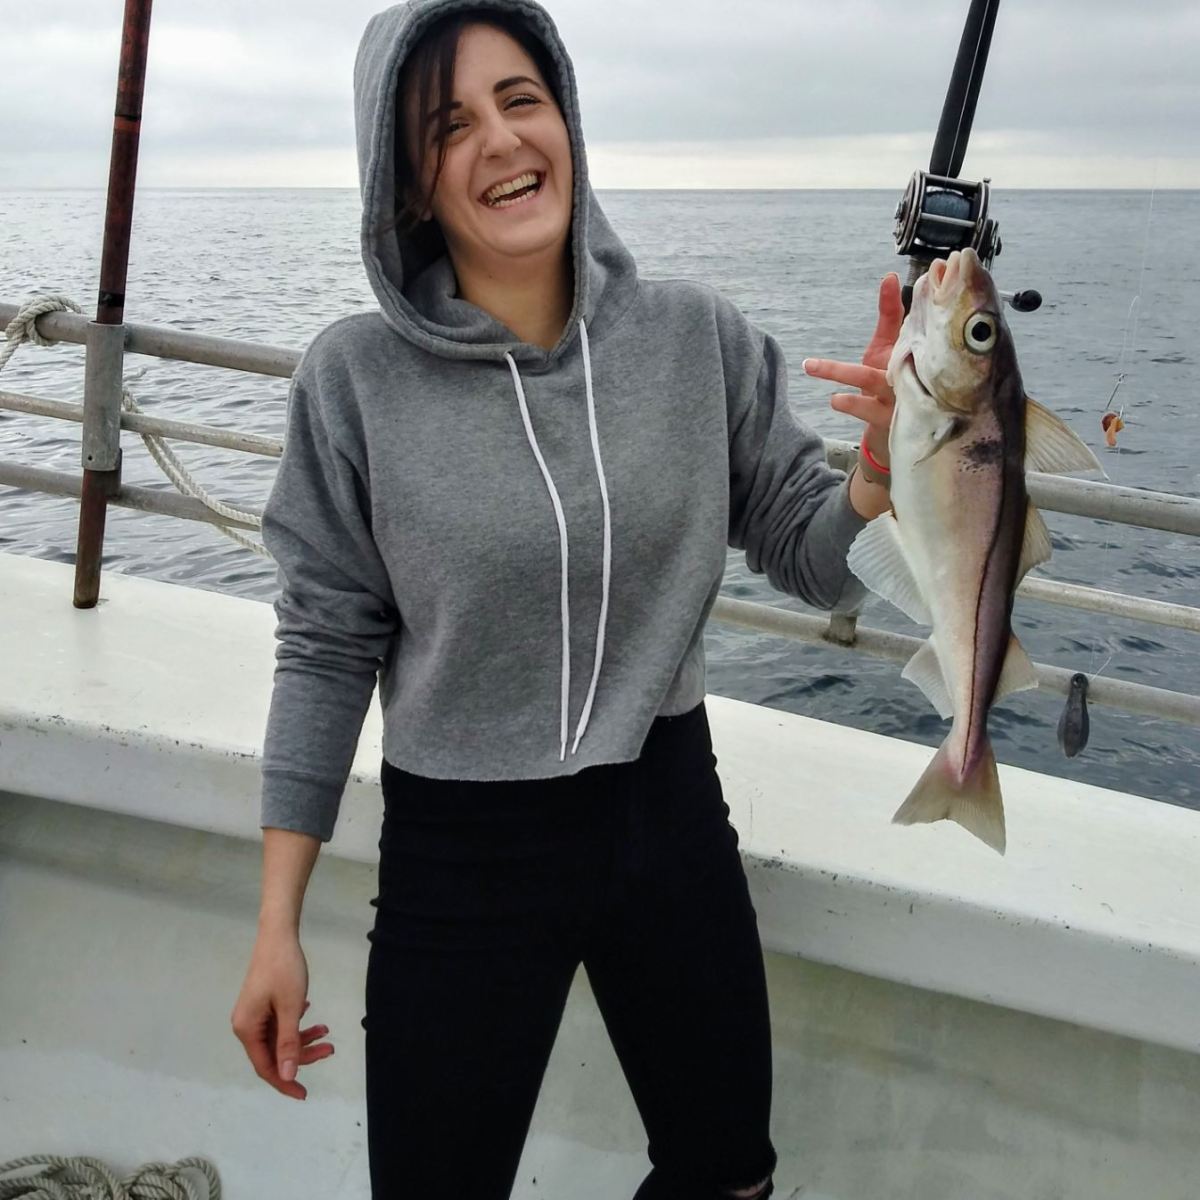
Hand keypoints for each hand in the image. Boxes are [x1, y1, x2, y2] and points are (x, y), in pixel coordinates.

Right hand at [231, 931, 332, 1100]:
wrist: (278, 935)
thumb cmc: (284, 970)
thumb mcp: (291, 1008)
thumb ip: (288, 1043)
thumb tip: (287, 1075)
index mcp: (247, 1029)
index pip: (265, 1067)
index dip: (285, 1082)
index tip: (305, 1093)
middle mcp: (246, 1025)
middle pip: (273, 1053)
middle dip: (302, 1055)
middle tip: (330, 1049)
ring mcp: (254, 1014)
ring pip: (279, 1038)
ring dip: (302, 1039)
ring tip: (327, 1032)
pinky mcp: (263, 1004)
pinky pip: (280, 1023)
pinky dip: (297, 1025)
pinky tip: (312, 1016)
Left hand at [802, 272, 903, 462]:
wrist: (903, 429)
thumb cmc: (893, 378)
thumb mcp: (889, 346)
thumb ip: (890, 314)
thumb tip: (890, 278)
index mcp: (910, 347)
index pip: (903, 321)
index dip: (893, 302)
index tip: (888, 279)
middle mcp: (910, 369)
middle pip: (891, 350)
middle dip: (872, 334)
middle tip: (839, 333)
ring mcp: (900, 395)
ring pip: (870, 380)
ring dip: (841, 373)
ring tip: (811, 366)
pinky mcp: (889, 418)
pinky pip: (867, 410)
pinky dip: (851, 403)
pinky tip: (834, 399)